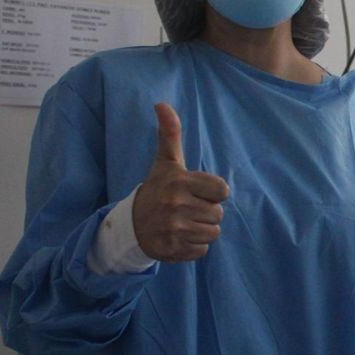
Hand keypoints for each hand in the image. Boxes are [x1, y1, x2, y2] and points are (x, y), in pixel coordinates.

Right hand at [132, 103, 229, 261]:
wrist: (132, 224)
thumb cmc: (158, 189)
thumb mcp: (166, 162)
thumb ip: (170, 133)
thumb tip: (162, 104)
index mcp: (180, 181)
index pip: (222, 190)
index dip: (214, 192)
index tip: (198, 191)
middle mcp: (176, 204)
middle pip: (219, 214)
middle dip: (207, 212)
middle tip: (188, 209)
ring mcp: (174, 228)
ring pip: (213, 233)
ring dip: (202, 230)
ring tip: (184, 223)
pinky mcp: (173, 249)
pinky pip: (202, 250)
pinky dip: (194, 246)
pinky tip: (179, 237)